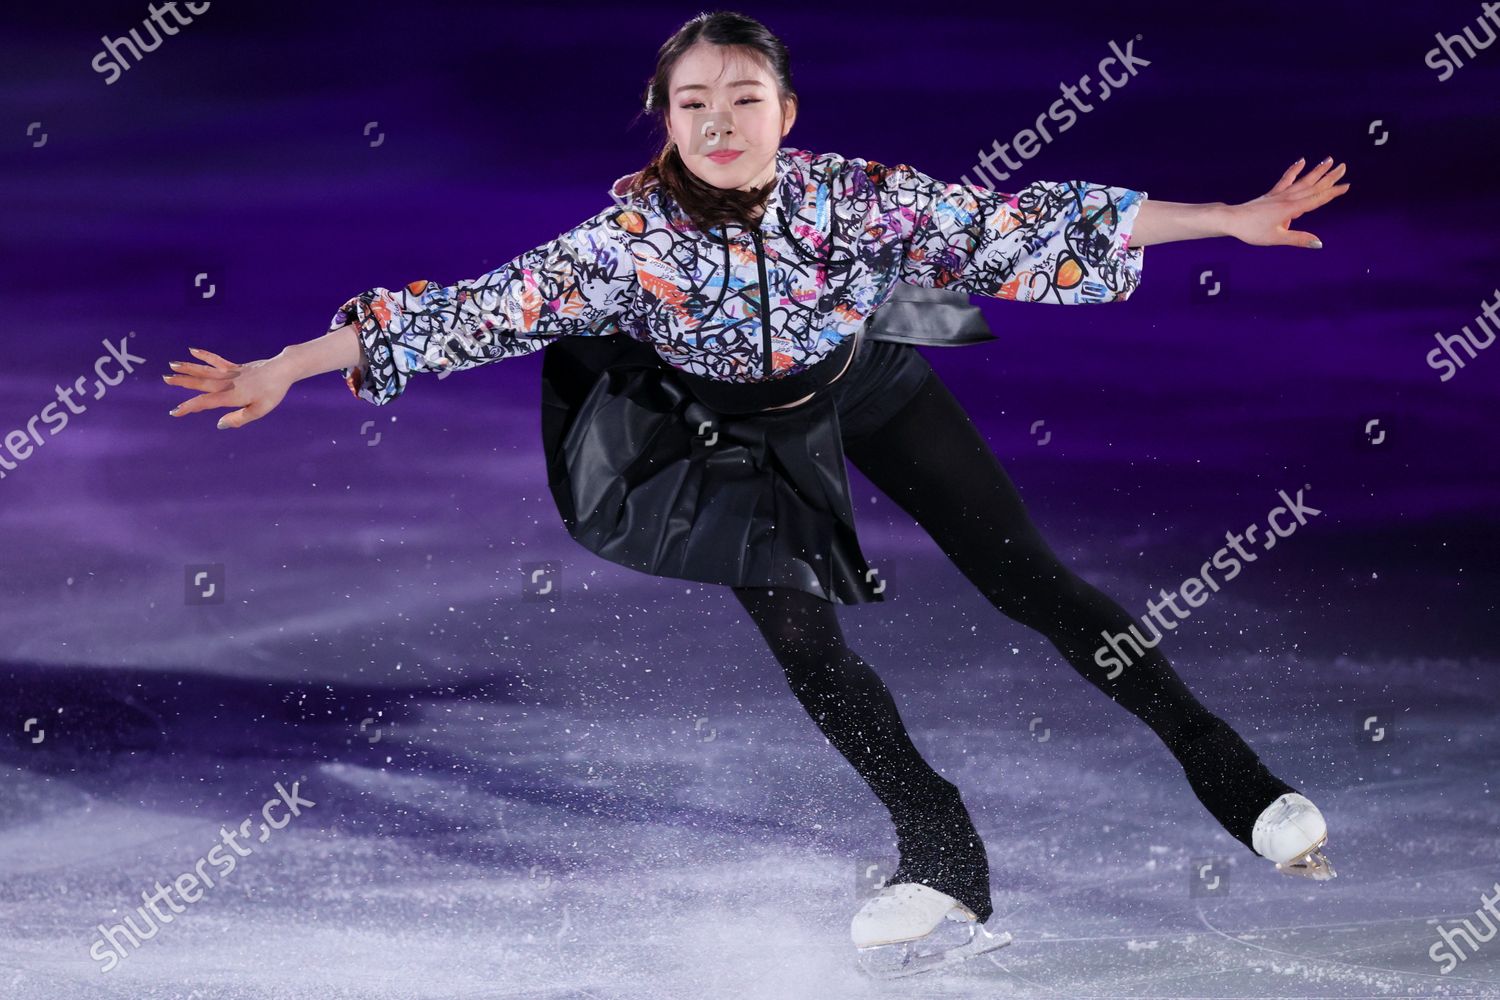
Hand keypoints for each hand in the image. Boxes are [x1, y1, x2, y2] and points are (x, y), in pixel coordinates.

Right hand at [164, 348, 292, 428]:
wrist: (283, 370)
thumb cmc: (272, 393)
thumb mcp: (259, 411)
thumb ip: (239, 419)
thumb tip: (219, 424)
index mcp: (231, 396)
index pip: (205, 402)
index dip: (189, 407)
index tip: (175, 412)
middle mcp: (228, 383)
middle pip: (201, 383)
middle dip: (182, 382)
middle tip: (165, 378)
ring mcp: (231, 373)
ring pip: (205, 370)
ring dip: (188, 368)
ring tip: (172, 364)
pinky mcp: (236, 366)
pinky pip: (217, 360)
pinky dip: (205, 355)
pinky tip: (192, 350)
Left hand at [1223, 156, 1349, 248]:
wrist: (1231, 220)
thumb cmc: (1252, 231)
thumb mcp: (1276, 238)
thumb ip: (1298, 239)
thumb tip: (1319, 243)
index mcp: (1291, 209)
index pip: (1317, 199)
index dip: (1332, 193)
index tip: (1346, 186)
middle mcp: (1288, 198)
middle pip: (1312, 186)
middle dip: (1329, 177)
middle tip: (1344, 167)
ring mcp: (1280, 194)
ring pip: (1302, 181)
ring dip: (1317, 171)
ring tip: (1329, 160)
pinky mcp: (1272, 194)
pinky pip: (1286, 179)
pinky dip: (1294, 170)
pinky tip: (1302, 161)